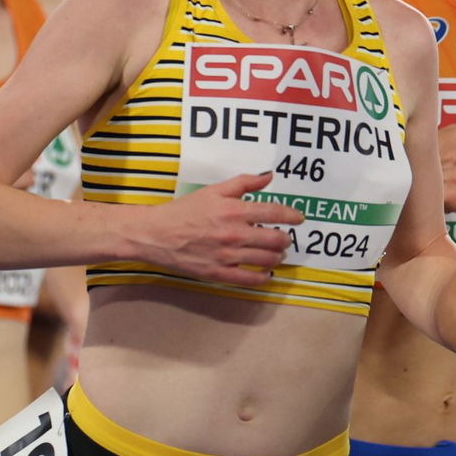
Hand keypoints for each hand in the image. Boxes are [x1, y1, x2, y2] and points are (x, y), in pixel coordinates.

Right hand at [138, 172, 302, 285]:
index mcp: (233, 210)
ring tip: (277, 254)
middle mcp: (234, 233)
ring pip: (267, 259)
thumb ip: (243, 183)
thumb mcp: (213, 191)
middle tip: (284, 238)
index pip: (274, 212)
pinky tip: (266, 273)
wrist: (157, 235)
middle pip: (275, 239)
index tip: (298, 218)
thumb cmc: (184, 211)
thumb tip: (268, 177)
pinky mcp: (219, 273)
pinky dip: (264, 277)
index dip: (291, 215)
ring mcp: (228, 256)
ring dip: (278, 256)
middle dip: (285, 239)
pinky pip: (251, 279)